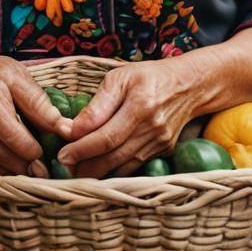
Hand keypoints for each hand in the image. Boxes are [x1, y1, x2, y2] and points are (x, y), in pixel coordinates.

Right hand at [0, 52, 73, 174]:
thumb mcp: (15, 74)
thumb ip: (40, 102)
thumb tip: (65, 128)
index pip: (23, 143)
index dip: (43, 151)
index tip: (54, 149)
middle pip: (12, 161)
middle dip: (33, 163)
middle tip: (46, 158)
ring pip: (0, 169)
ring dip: (18, 167)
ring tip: (30, 156)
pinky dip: (0, 169)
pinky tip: (9, 157)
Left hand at [57, 57, 205, 177]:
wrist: (188, 85)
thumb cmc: (148, 77)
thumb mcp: (119, 77)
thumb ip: (97, 104)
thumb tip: (74, 128)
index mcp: (140, 105)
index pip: (106, 136)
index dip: (82, 148)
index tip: (63, 153)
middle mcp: (152, 128)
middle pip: (114, 156)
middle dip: (86, 165)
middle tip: (65, 167)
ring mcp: (160, 143)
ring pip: (124, 167)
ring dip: (98, 173)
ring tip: (77, 171)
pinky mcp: (163, 151)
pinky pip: (135, 166)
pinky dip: (116, 172)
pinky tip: (99, 169)